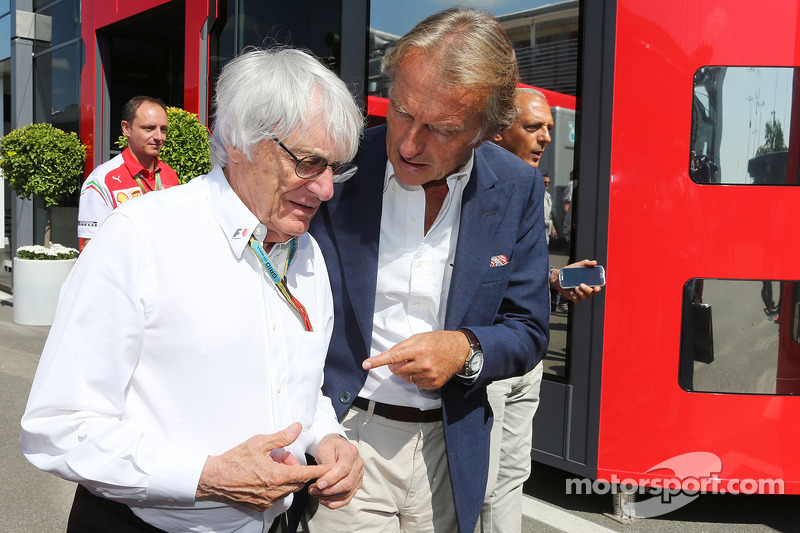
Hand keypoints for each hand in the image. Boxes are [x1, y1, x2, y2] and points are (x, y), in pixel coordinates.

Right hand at [196, 423, 331, 510]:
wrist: (215, 477)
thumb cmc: (236, 459)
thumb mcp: (259, 442)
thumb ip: (282, 437)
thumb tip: (297, 428)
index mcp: (277, 476)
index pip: (306, 474)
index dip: (319, 471)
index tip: (330, 469)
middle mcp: (275, 491)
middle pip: (298, 481)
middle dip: (295, 468)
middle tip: (281, 456)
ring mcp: (267, 501)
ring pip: (287, 489)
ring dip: (286, 477)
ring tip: (271, 464)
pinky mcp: (260, 506)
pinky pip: (276, 496)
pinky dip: (276, 486)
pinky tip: (264, 476)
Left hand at [308, 434, 362, 508]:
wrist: (335, 447)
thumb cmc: (330, 446)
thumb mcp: (324, 448)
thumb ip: (326, 462)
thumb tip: (325, 478)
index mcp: (351, 452)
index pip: (344, 468)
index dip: (332, 478)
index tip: (318, 484)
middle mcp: (358, 464)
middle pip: (347, 483)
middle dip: (328, 490)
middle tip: (313, 490)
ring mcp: (358, 475)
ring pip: (347, 492)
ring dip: (329, 497)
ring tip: (315, 494)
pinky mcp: (355, 484)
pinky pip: (348, 498)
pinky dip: (335, 502)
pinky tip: (324, 500)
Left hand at [362, 331, 469, 388]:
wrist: (460, 351)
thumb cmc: (439, 341)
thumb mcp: (420, 337)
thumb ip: (403, 346)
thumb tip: (389, 356)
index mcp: (418, 349)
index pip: (393, 356)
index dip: (378, 361)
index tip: (366, 364)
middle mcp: (423, 364)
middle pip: (397, 370)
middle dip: (395, 366)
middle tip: (403, 359)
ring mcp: (429, 375)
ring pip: (406, 378)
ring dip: (407, 372)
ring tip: (420, 362)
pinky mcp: (433, 384)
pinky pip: (416, 384)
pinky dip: (417, 377)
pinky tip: (426, 369)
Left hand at [550, 259, 602, 302]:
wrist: (558, 276)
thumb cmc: (570, 271)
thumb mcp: (578, 265)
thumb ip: (586, 263)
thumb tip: (594, 262)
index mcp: (589, 282)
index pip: (597, 286)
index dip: (598, 288)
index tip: (596, 288)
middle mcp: (586, 288)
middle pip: (591, 293)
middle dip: (587, 290)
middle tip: (581, 284)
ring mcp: (580, 293)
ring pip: (585, 297)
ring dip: (581, 293)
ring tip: (575, 287)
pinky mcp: (574, 297)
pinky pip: (577, 300)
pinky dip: (575, 296)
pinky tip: (571, 292)